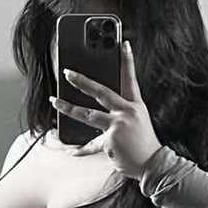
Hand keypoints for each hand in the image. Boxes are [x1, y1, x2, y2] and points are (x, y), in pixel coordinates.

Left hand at [52, 40, 161, 179]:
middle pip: (101, 91)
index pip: (131, 78)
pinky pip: (91, 144)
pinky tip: (73, 152)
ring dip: (69, 108)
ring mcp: (118, 125)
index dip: (128, 61)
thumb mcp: (138, 123)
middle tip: (68, 73)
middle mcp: (127, 111)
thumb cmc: (144, 145)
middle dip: (82, 81)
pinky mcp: (110, 140)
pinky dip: (82, 150)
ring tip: (55, 101)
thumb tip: (100, 114)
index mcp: (135, 105)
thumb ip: (122, 114)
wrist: (152, 164)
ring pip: (88, 114)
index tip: (124, 44)